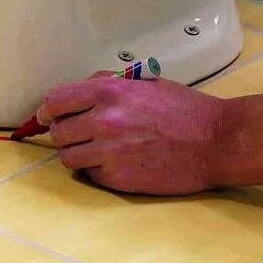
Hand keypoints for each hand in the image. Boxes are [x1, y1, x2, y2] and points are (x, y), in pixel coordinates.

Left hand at [36, 74, 226, 195]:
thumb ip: (109, 83)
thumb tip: (80, 90)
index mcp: (110, 91)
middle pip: (58, 132)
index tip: (45, 117)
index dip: (47, 110)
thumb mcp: (146, 83)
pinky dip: (99, 171)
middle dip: (66, 133)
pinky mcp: (119, 178)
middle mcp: (105, 120)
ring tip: (99, 150)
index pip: (55, 100)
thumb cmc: (186, 111)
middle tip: (81, 134)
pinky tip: (120, 163)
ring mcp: (110, 152)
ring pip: (68, 157)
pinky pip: (91, 175)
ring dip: (79, 154)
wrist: (216, 142)